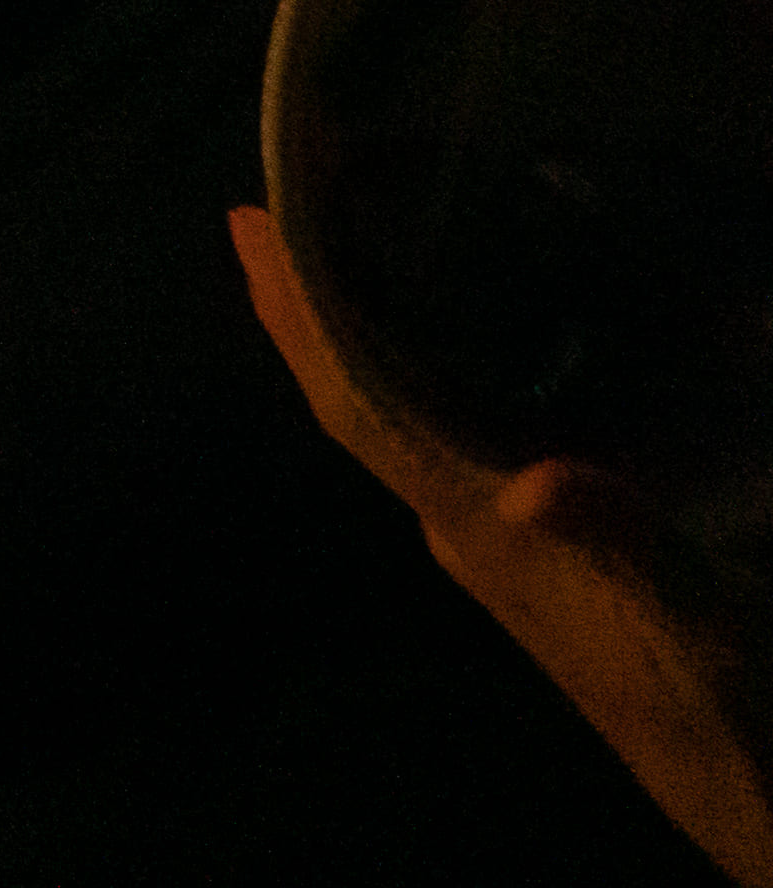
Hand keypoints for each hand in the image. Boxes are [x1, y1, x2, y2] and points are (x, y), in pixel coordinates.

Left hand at [235, 209, 772, 882]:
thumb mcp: (694, 612)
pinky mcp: (537, 545)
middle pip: (360, 387)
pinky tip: (455, 329)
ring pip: (402, 405)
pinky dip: (437, 365)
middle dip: (315, 290)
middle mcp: (463, 520)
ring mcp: (496, 533)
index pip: (356, 401)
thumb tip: (537, 488)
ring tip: (345, 226)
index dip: (299, 312)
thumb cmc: (721, 699)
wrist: (744, 790)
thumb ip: (622, 543)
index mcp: (478, 524)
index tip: (249, 218)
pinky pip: (458, 430)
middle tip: (290, 183)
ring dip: (366, 319)